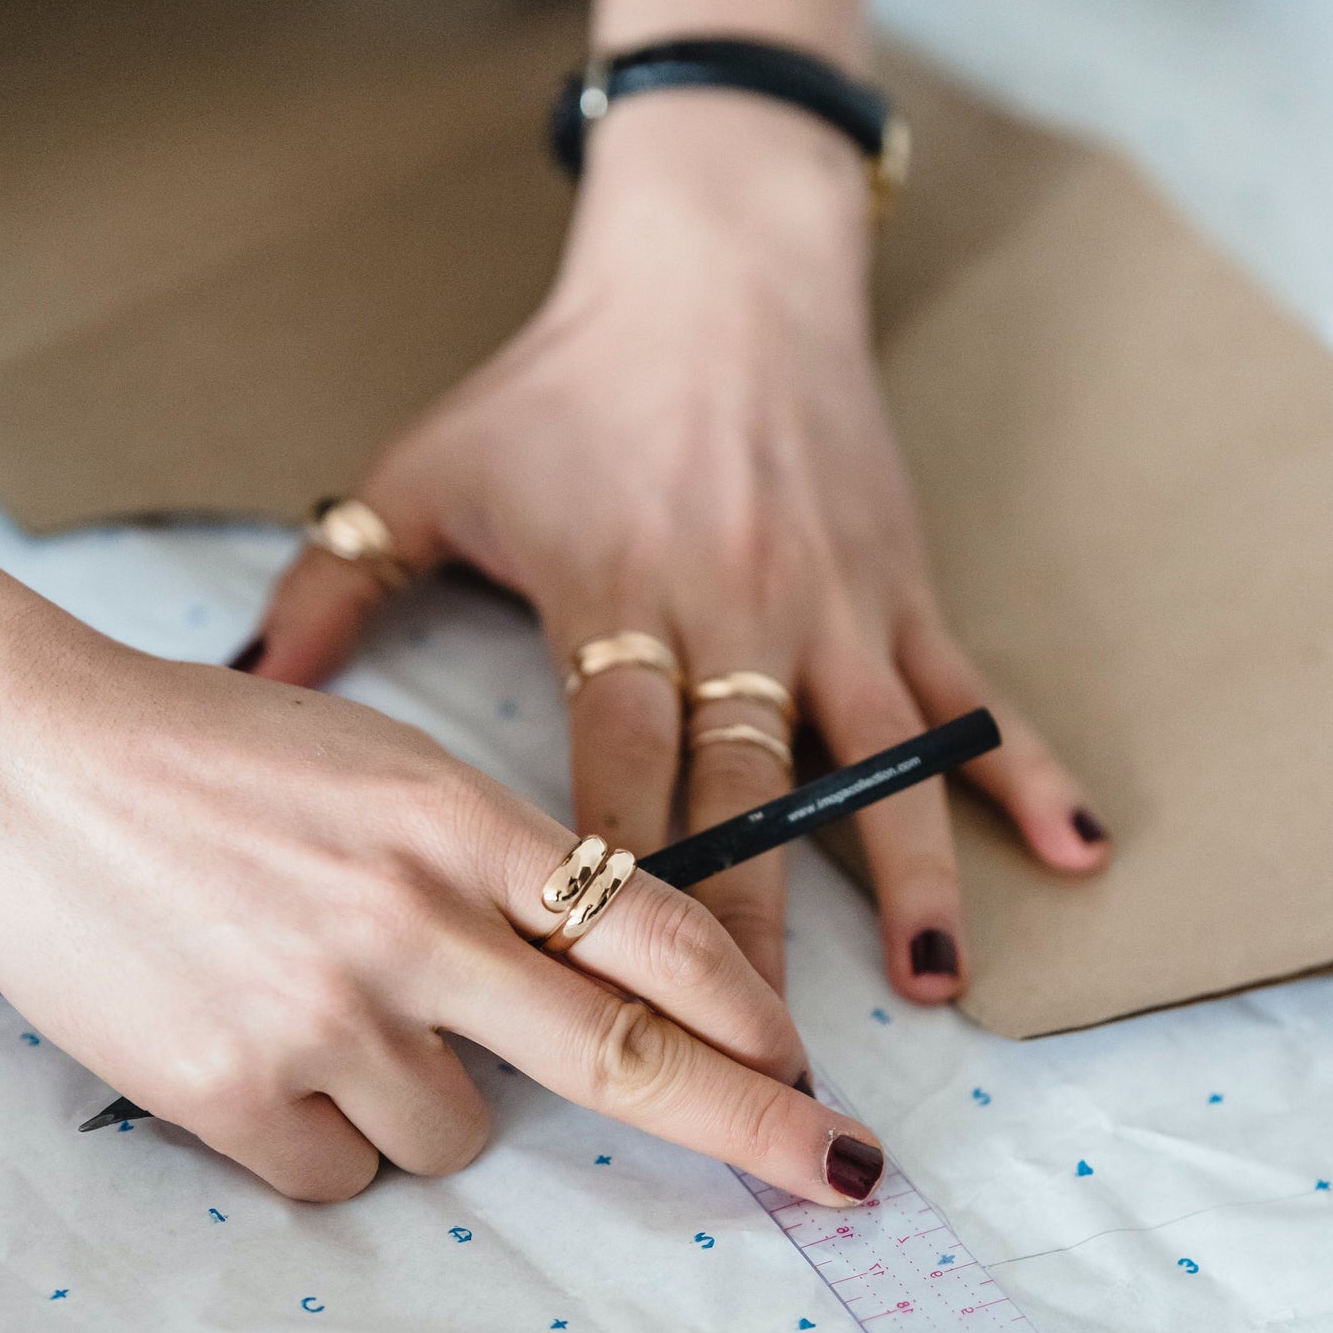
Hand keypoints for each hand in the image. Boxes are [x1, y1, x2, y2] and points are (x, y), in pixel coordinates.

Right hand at [0, 567, 882, 1204]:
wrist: (28, 765)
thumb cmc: (216, 757)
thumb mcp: (383, 769)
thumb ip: (490, 859)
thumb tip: (585, 965)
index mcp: (458, 814)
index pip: (650, 921)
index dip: (742, 1000)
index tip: (798, 1053)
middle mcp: (413, 915)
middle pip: (620, 1052)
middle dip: (745, 1119)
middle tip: (831, 1161)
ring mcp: (326, 1009)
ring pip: (464, 1133)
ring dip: (439, 1097)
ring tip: (344, 1014)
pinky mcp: (233, 1091)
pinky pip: (345, 1170)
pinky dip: (331, 1131)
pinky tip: (269, 1049)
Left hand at [247, 91, 1110, 1004]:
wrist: (715, 269)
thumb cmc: (567, 379)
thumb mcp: (429, 466)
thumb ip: (337, 580)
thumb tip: (253, 682)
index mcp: (617, 605)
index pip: (619, 779)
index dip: (624, 897)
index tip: (627, 1007)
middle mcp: (738, 621)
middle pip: (750, 802)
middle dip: (760, 939)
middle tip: (768, 1063)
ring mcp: (836, 608)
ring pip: (878, 763)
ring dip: (911, 876)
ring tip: (936, 985)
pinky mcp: (903, 586)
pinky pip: (971, 692)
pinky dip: (1028, 768)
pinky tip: (1079, 846)